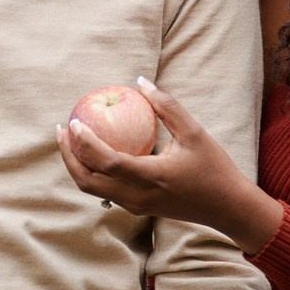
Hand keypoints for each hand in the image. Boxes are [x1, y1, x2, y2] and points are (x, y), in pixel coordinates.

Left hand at [58, 78, 283, 252]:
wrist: (226, 208)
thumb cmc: (214, 168)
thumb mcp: (194, 133)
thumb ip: (167, 107)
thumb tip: (141, 81)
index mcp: (149, 177)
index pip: (106, 162)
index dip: (85, 142)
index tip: (73, 121)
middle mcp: (136, 196)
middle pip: (87, 181)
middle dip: (68, 156)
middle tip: (64, 129)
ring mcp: (134, 206)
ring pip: (92, 189)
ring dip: (77, 165)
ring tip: (72, 139)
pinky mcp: (136, 208)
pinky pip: (105, 191)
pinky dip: (93, 172)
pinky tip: (95, 152)